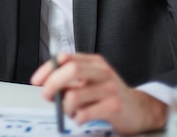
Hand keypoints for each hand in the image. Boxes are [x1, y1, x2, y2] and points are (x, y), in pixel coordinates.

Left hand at [30, 53, 167, 134]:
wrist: (139, 109)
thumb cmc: (109, 95)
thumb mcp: (91, 81)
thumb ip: (70, 81)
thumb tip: (46, 87)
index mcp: (94, 62)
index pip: (65, 58)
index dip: (47, 68)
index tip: (37, 81)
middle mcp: (102, 71)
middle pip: (70, 70)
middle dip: (52, 84)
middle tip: (47, 96)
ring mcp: (110, 88)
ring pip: (74, 95)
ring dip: (65, 108)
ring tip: (71, 111)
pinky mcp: (114, 106)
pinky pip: (84, 113)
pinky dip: (77, 119)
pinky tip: (82, 118)